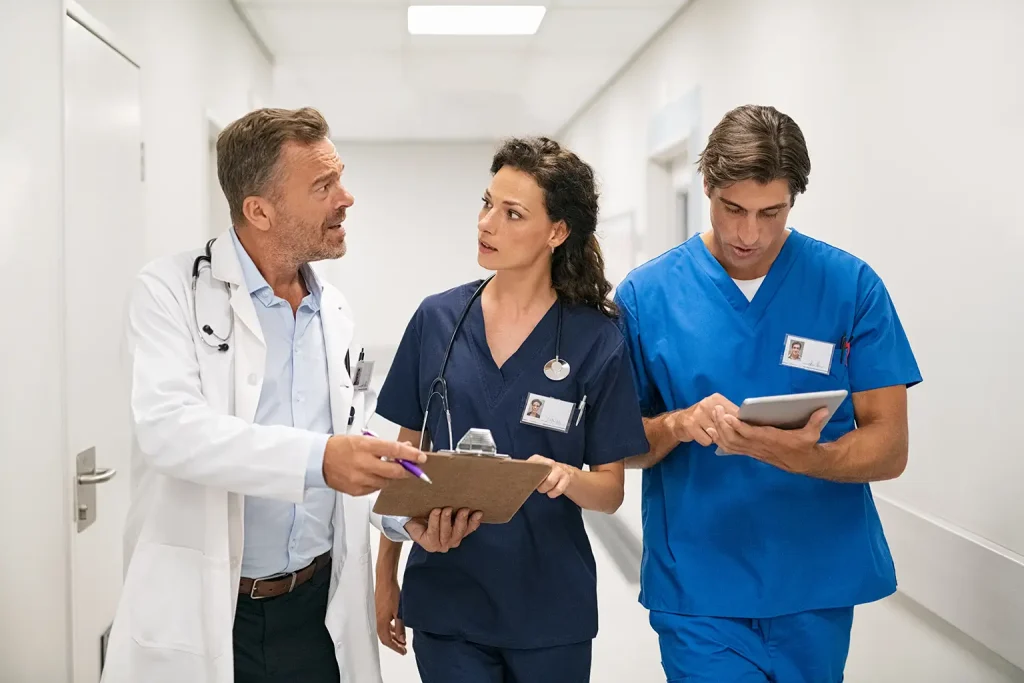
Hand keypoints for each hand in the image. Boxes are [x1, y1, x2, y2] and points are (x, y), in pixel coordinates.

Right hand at [322, 435, 425, 495]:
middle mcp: (364, 463)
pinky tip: (373, 476)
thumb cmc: (341, 447)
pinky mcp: (356, 491)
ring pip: (387, 482)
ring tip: (387, 470)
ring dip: (392, 477)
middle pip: (394, 471)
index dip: (411, 455)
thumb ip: (385, 446)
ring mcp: (360, 479)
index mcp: (366, 446)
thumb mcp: (363, 439)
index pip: (394, 450)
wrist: (318, 460)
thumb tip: (406, 448)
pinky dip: (379, 483)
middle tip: (413, 469)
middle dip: (407, 471)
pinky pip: (375, 489)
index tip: (421, 458)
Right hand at [374, 574, 405, 654]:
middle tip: (403, 648)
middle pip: (385, 637)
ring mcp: (377, 614)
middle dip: (394, 643)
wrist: (385, 580)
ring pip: (384, 630)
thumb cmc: (391, 593)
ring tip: (401, 638)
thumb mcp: (399, 612)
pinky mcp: (378, 609)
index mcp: (381, 622)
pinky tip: (396, 626)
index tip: (403, 651)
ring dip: (393, 635)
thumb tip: (401, 640)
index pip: (387, 640)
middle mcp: (377, 620)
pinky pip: (384, 623)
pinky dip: (390, 627)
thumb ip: (400, 627)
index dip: (395, 647)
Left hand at [405, 507, 481, 552]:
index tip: (478, 512)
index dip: (474, 521)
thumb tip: (467, 498)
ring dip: (447, 520)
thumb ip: (457, 510)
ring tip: (447, 509)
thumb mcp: (446, 512)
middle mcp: (451, 542)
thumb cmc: (431, 515)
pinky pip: (433, 531)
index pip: (469, 529)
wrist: (412, 521)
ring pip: (446, 532)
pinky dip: (435, 521)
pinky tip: (436, 511)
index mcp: (458, 534)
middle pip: (459, 532)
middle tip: (463, 510)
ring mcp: (440, 545)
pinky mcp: (429, 544)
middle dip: (462, 521)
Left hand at [527, 455, 574, 497]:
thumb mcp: (534, 470)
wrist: (564, 472)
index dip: (526, 474)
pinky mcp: (566, 478)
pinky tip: (551, 492)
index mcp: (538, 459)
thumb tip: (510, 476)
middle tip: (536, 486)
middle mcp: (549, 462)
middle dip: (537, 484)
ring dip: (545, 489)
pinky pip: (558, 489)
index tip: (524, 480)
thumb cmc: (544, 473)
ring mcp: (558, 469)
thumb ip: (525, 471)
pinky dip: (553, 493)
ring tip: (544, 489)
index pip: (529, 464)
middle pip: (539, 474)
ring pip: (549, 482)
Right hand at [668, 394, 739, 446]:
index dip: (738, 425)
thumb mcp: (717, 412)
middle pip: (726, 425)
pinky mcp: (690, 425)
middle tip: (720, 432)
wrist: (679, 422)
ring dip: (715, 438)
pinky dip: (706, 442)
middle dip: (726, 433)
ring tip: (709, 432)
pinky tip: (701, 435)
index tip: (738, 430)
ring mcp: (698, 413)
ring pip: (717, 434)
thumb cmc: (703, 418)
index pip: (735, 414)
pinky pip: (707, 441)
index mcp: (717, 399)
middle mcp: (707, 403)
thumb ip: (731, 415)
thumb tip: (749, 424)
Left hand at [707, 405, 829, 473]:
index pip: (751, 434)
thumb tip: (824, 409)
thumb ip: (816, 421)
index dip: (738, 426)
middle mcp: (760, 447)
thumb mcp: (813, 434)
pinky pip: (732, 448)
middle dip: (723, 425)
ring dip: (719, 432)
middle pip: (735, 438)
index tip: (728, 416)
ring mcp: (754, 451)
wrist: (803, 463)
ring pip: (731, 444)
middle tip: (715, 410)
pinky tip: (712, 432)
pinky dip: (720, 441)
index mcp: (772, 440)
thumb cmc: (805, 445)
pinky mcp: (751, 452)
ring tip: (711, 418)